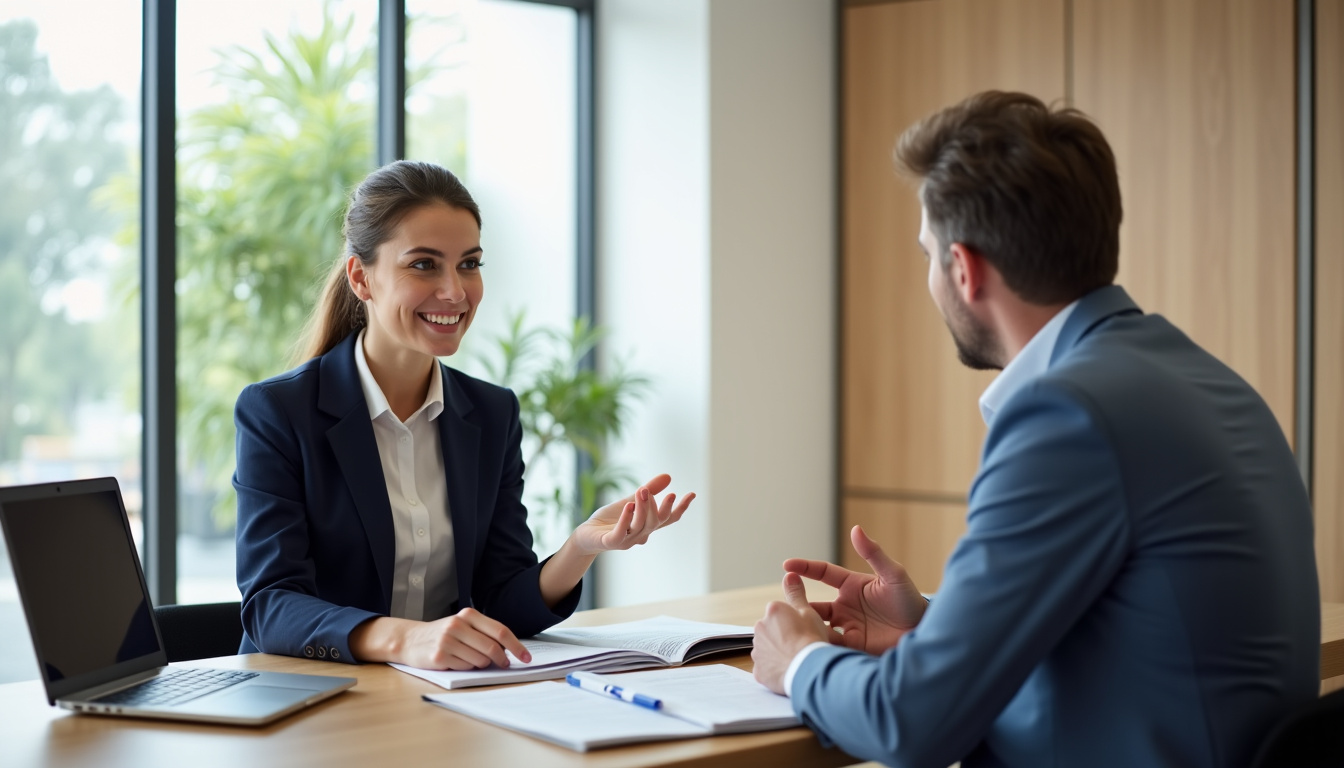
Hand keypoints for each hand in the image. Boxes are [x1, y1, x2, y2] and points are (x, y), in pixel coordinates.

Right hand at [350, 608, 532, 669]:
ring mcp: (448, 640)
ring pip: (480, 660)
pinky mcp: (439, 656)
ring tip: (469, 659)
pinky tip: (456, 662)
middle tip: (504, 665)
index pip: (500, 631)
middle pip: (493, 648)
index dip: (517, 646)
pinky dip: (466, 668)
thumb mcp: (463, 626)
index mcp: (468, 615)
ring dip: (481, 665)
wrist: (410, 639)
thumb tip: (510, 650)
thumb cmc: (443, 634)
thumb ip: (484, 633)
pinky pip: (465, 667)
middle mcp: (458, 625)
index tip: (526, 657)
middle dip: (502, 660)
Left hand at [569, 473, 694, 555]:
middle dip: (663, 508)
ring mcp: (626, 540)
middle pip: (656, 523)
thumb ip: (649, 491)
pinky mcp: (610, 542)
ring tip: (643, 490)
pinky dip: (626, 519)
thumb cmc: (609, 519)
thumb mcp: (631, 501)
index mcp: (646, 526)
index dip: (680, 508)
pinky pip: (620, 532)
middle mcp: (639, 535)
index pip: (667, 519)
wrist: (585, 535)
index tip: (692, 494)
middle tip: (671, 493)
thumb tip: (669, 476)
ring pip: (640, 525)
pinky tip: (629, 505)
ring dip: (644, 507)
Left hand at [752, 573, 830, 694]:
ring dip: (779, 652)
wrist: (808, 669)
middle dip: (784, 637)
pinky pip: (766, 668)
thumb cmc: (810, 638)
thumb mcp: (807, 611)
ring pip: (768, 649)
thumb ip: (796, 593)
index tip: (805, 631)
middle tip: (802, 646)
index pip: (782, 614)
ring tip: (797, 659)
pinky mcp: (758, 671)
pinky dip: (775, 670)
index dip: (796, 623)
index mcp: (772, 611)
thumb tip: (789, 574)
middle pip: (773, 631)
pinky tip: (789, 670)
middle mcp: (760, 628)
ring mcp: (757, 651)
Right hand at [784, 525, 926, 654]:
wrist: (923, 631)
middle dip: (796, 601)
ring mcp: (847, 626)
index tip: (786, 566)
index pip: (822, 573)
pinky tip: (813, 644)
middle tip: (781, 601)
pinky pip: (831, 645)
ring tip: (793, 624)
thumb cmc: (910, 600)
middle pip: (813, 603)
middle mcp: (845, 606)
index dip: (805, 568)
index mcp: (852, 585)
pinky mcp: (853, 645)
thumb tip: (856, 529)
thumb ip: (873, 553)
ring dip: (806, 625)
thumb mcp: (893, 574)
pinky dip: (821, 644)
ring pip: (818, 625)